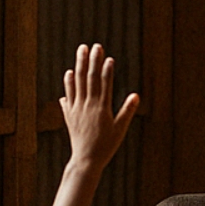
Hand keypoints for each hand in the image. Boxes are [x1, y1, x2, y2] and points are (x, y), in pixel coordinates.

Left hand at [62, 44, 139, 171]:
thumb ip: (127, 111)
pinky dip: (68, 83)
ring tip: (81, 51)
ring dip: (79, 65)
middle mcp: (88, 105)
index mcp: (101, 108)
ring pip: (77, 82)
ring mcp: (77, 109)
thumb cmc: (106, 146)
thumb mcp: (120, 130)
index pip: (104, 84)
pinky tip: (69, 73)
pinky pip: (68, 95)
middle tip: (94, 46)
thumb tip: (135, 95)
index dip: (106, 70)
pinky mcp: (69, 114)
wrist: (86, 159)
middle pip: (90, 78)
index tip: (108, 57)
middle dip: (92, 61)